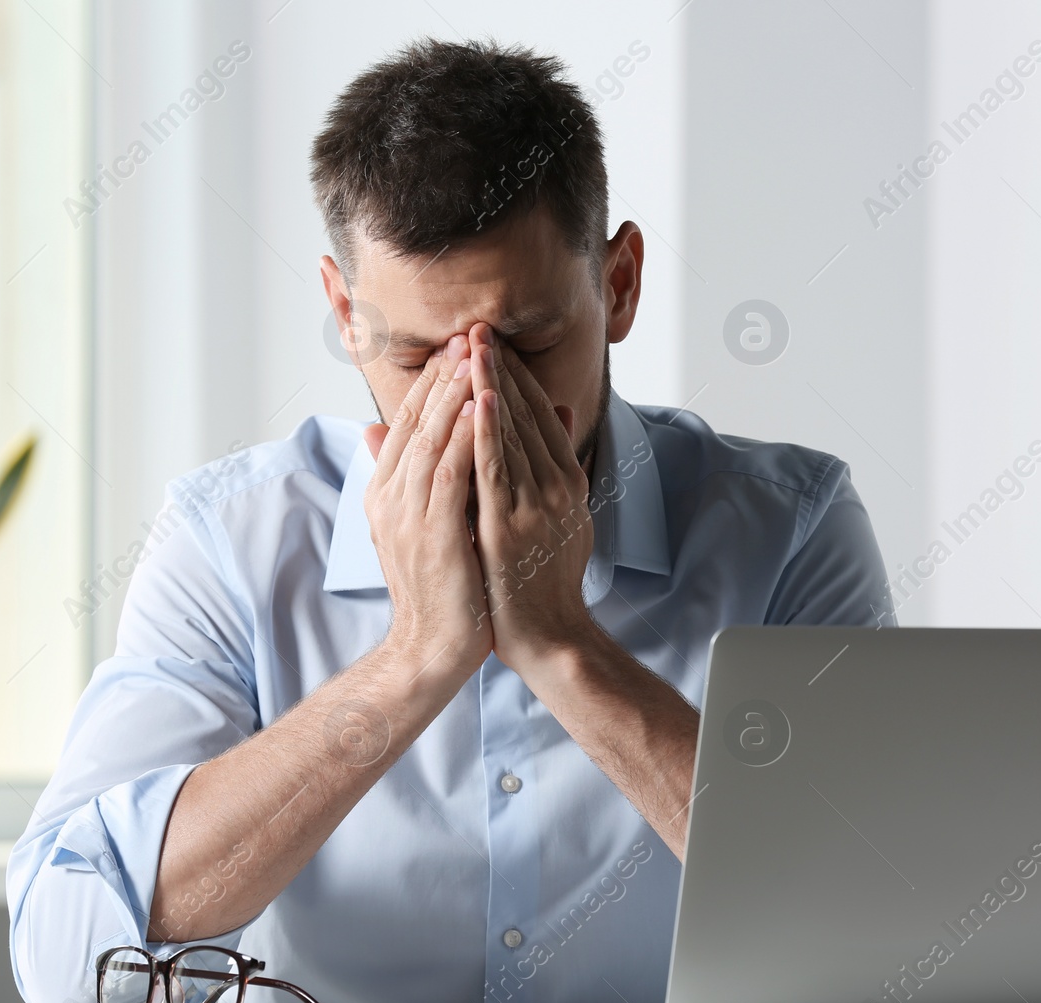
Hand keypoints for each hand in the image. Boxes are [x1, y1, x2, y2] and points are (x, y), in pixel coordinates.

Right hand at [362, 335, 490, 682]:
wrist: (434, 649)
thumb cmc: (442, 588)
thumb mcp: (421, 525)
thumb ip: (412, 479)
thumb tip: (381, 432)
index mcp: (386, 493)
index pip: (408, 424)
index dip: (434, 384)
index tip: (459, 348)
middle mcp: (390, 498)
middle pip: (416, 422)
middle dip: (445, 377)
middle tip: (470, 335)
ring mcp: (408, 516)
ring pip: (431, 439)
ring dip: (455, 394)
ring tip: (475, 355)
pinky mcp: (433, 534)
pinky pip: (449, 473)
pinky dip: (464, 436)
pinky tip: (482, 406)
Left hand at [466, 323, 597, 672]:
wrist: (550, 638)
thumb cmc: (545, 583)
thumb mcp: (558, 519)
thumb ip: (551, 468)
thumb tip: (550, 418)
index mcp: (566, 483)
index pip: (540, 416)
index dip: (516, 376)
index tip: (493, 342)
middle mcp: (557, 487)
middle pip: (527, 415)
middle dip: (501, 368)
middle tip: (478, 326)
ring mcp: (537, 505)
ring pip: (511, 432)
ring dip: (491, 384)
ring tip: (473, 344)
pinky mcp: (511, 526)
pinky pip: (496, 468)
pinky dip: (488, 429)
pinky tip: (480, 397)